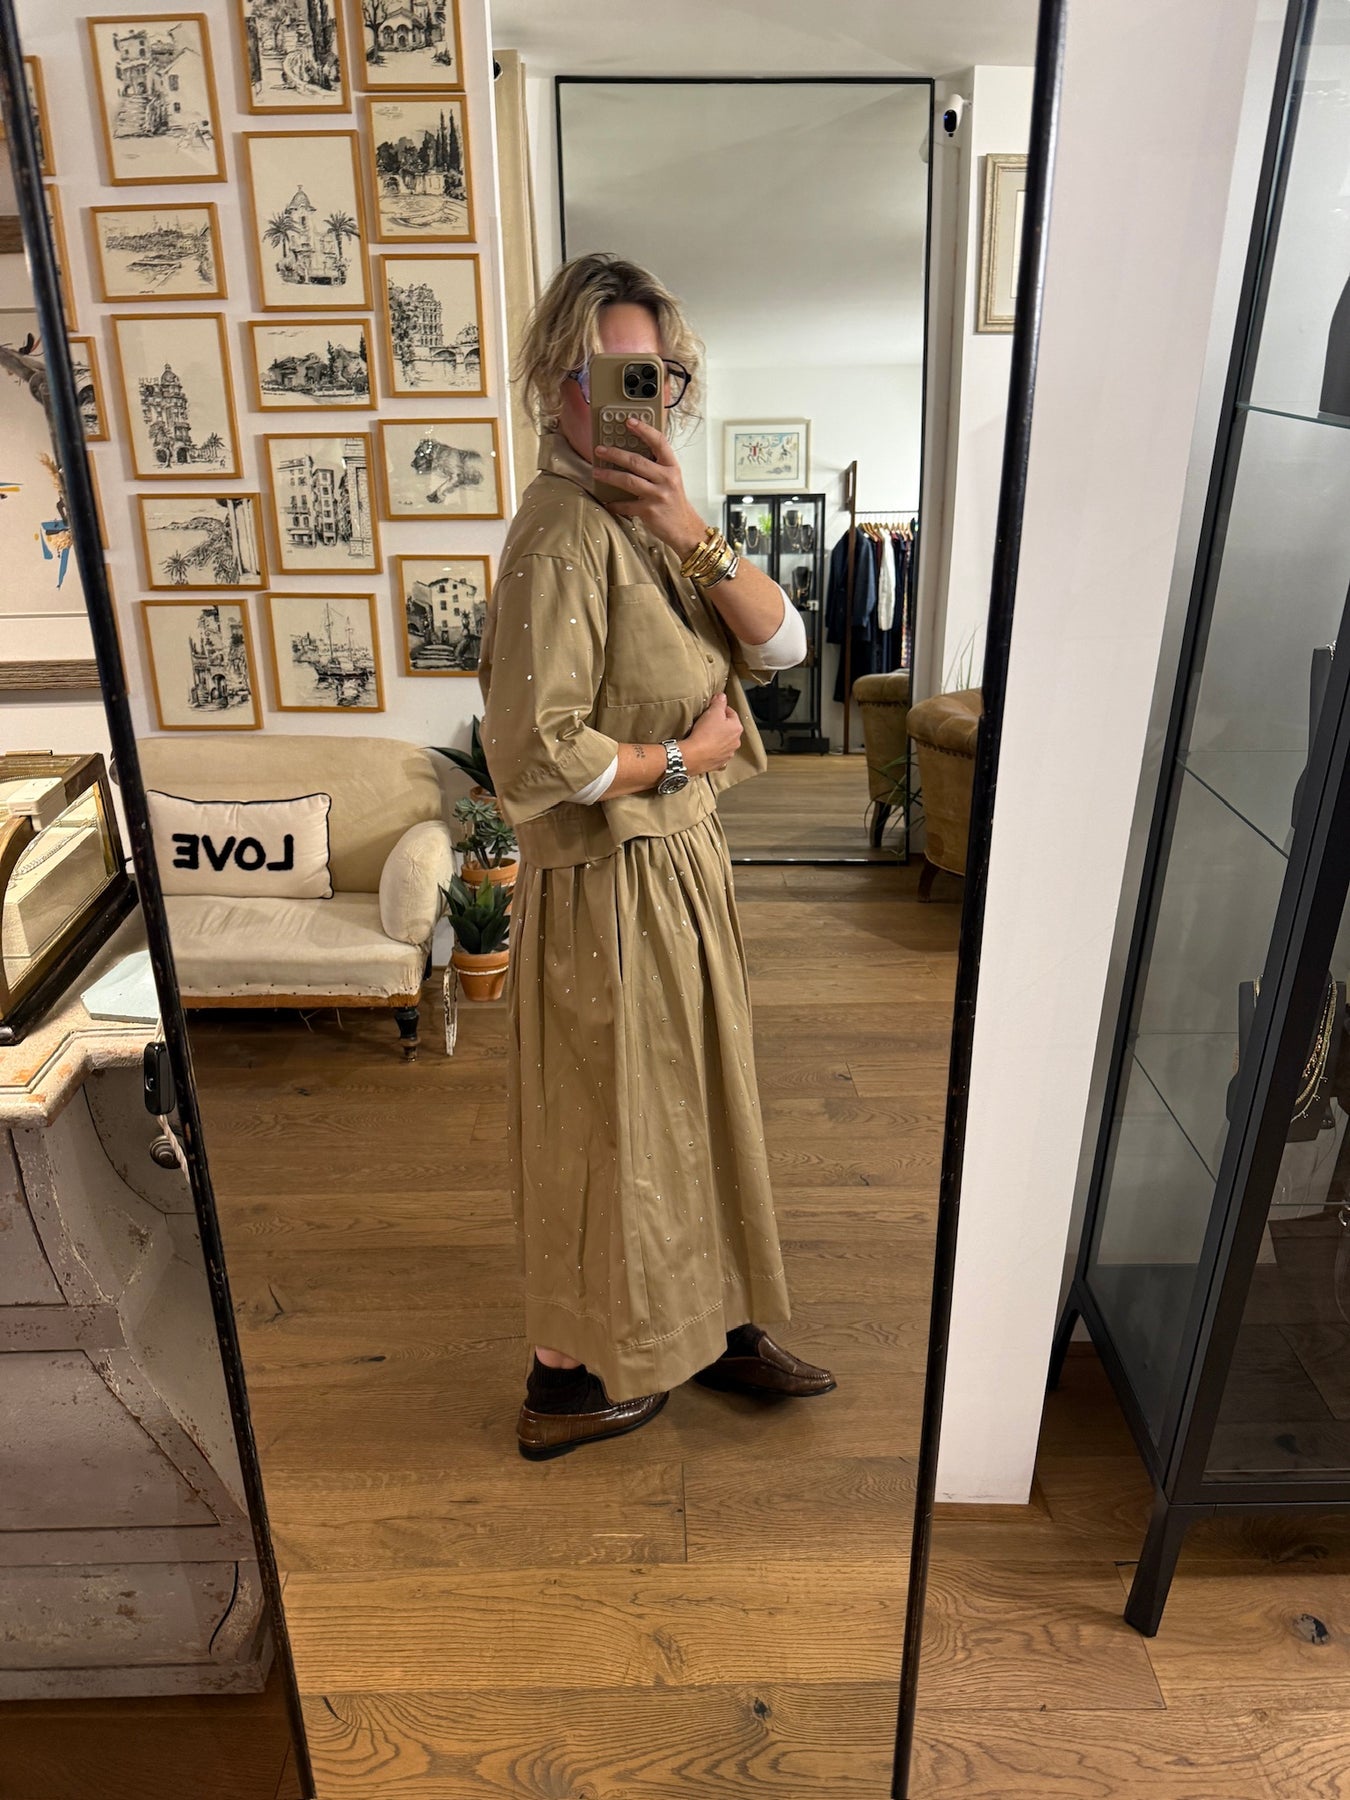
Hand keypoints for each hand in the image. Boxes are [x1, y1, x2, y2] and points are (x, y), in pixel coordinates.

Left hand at [594, 416, 704, 556]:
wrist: (685, 529)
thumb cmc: (674, 503)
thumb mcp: (671, 480)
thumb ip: (656, 466)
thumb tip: (631, 454)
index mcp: (672, 467)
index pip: (659, 442)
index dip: (644, 430)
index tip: (629, 421)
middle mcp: (666, 479)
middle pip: (636, 461)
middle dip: (615, 454)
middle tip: (600, 450)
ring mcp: (658, 495)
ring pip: (628, 481)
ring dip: (609, 475)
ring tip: (596, 472)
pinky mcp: (649, 511)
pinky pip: (626, 505)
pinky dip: (615, 504)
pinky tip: (607, 501)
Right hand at [681, 693, 742, 775]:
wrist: (695, 755)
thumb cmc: (705, 733)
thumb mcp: (713, 712)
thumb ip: (719, 702)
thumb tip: (722, 696)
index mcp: (737, 728)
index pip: (731, 713)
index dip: (721, 709)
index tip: (712, 709)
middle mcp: (736, 741)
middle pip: (728, 728)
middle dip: (719, 724)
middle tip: (707, 722)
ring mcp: (728, 753)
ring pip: (724, 741)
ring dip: (717, 738)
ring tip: (705, 735)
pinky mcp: (719, 762)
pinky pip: (718, 753)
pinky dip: (713, 749)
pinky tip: (705, 747)